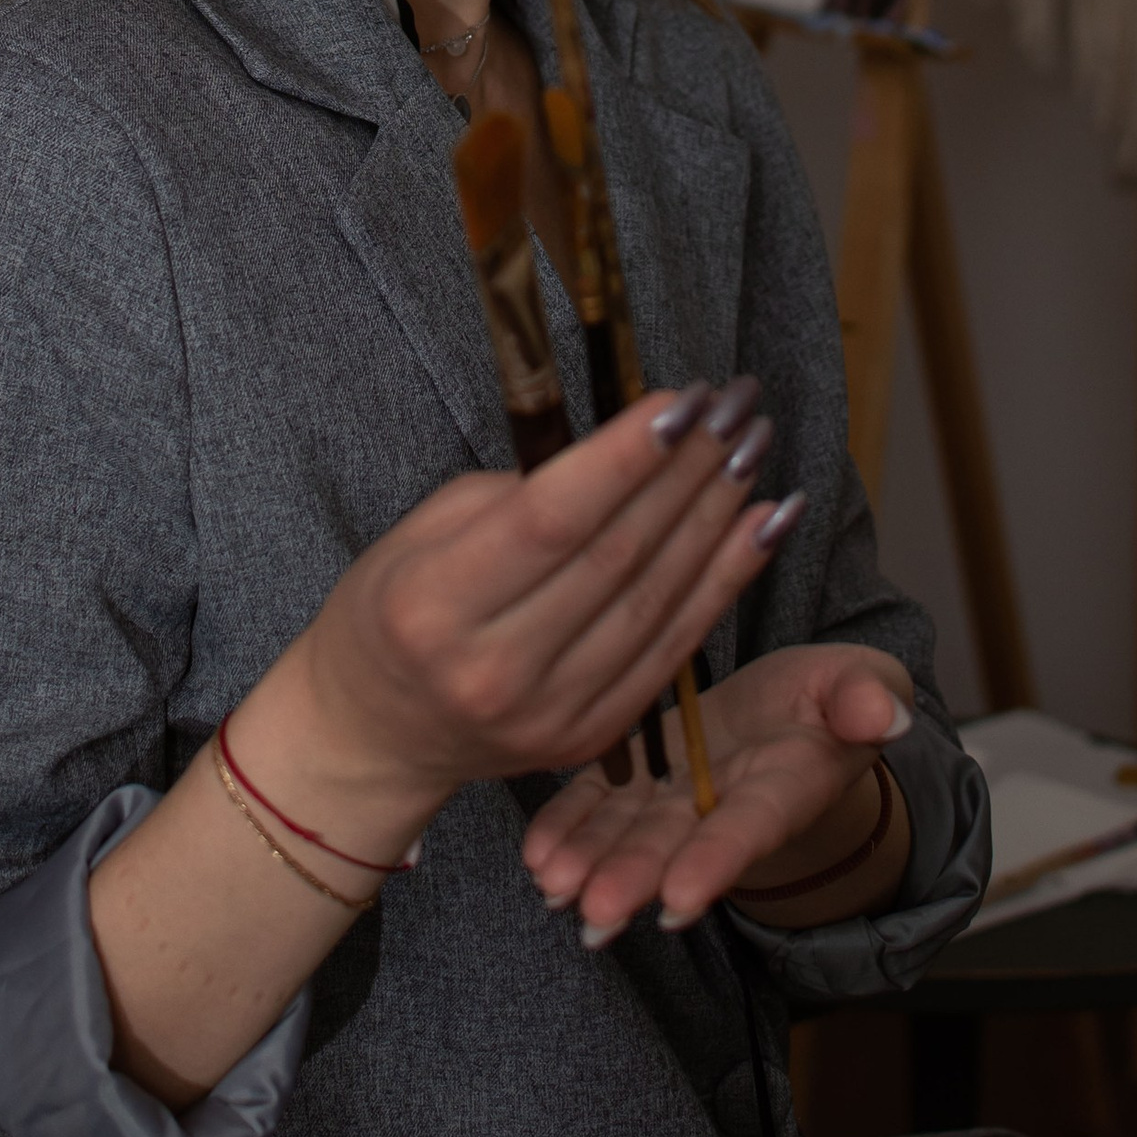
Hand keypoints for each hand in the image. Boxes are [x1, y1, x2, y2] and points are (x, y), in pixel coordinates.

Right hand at [250, 380, 800, 836]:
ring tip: (752, 448)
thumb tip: (626, 450)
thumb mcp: (420, 534)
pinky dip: (725, 582)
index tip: (682, 399)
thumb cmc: (391, 610)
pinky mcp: (591, 737)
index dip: (625, 458)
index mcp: (434, 606)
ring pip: (658, 601)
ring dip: (718, 518)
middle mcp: (494, 670)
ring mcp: (549, 713)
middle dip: (687, 472)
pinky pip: (674, 649)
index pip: (551, 521)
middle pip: (616, 557)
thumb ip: (517, 496)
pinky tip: (761, 524)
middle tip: (735, 406)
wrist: (375, 736)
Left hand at [520, 644, 915, 943]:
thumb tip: (885, 715)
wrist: (794, 710)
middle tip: (595, 913)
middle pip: (677, 845)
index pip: (750, 827)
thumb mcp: (864, 684)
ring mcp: (677, 796)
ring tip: (552, 887)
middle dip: (635, 878)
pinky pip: (598, 803)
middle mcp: (724, 805)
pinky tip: (537, 853)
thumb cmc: (834, 697)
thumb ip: (867, 699)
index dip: (716, 860)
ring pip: (628, 833)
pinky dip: (567, 826)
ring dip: (591, 863)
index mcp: (786, 785)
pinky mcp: (637, 775)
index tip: (680, 899)